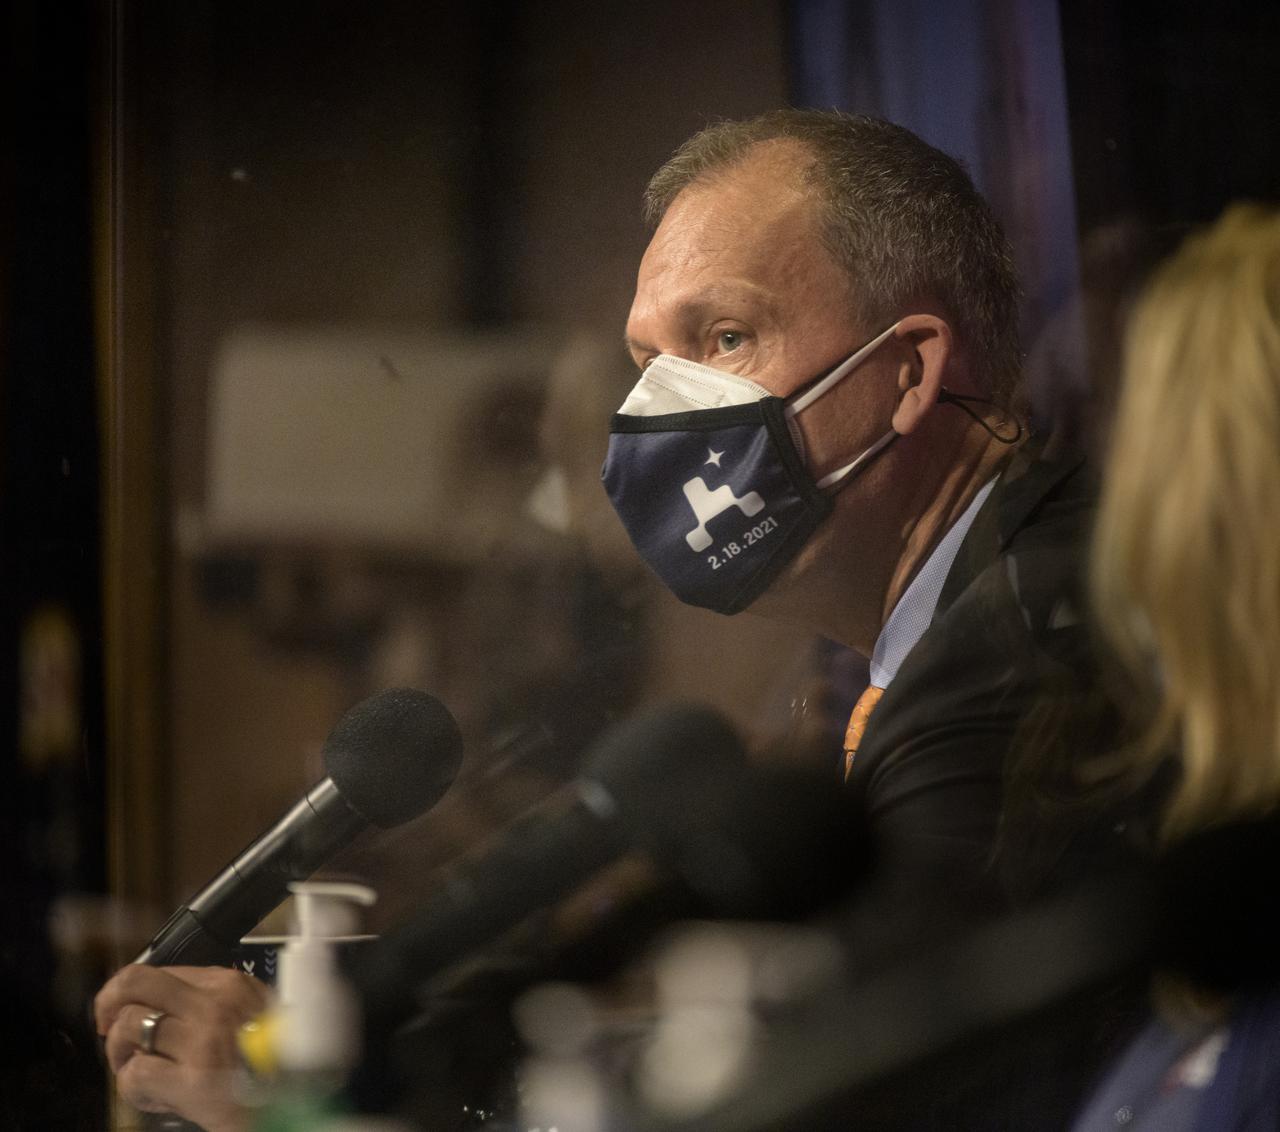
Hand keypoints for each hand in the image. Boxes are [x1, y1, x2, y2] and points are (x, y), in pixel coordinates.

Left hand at [95, 964, 271, 1131]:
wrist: (300, 1102)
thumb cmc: (276, 1065)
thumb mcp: (255, 1015)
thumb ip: (213, 1004)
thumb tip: (158, 1007)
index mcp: (231, 984)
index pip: (160, 970)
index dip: (132, 992)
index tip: (124, 1009)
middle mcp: (215, 1004)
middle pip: (135, 982)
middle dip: (109, 1002)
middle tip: (107, 1026)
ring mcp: (204, 1040)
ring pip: (128, 1026)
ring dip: (121, 1055)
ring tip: (139, 1070)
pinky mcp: (194, 1081)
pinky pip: (135, 1074)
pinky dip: (135, 1090)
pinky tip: (157, 1097)